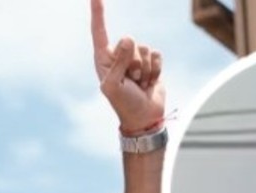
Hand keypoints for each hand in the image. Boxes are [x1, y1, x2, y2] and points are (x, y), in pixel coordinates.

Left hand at [90, 0, 165, 132]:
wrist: (144, 118)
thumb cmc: (123, 104)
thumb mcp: (113, 86)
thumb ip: (119, 62)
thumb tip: (128, 38)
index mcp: (103, 59)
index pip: (99, 31)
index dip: (98, 13)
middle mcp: (118, 55)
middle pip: (129, 41)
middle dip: (133, 63)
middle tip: (130, 81)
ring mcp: (135, 58)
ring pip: (144, 48)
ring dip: (145, 69)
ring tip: (139, 84)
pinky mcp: (151, 62)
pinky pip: (157, 53)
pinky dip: (156, 69)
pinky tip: (149, 82)